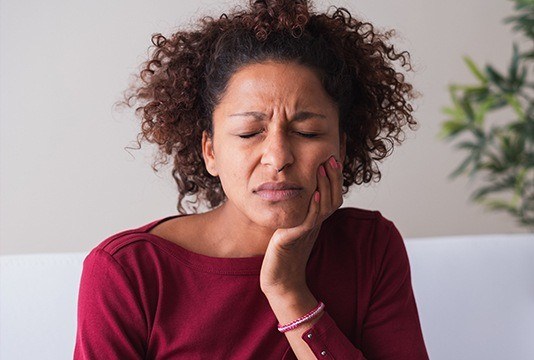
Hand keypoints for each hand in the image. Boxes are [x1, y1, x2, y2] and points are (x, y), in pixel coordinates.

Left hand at [259, 155, 343, 296]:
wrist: (280, 281)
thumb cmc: (283, 255)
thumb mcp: (293, 227)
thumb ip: (299, 212)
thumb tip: (299, 192)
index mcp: (316, 221)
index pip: (332, 196)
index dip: (334, 179)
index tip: (333, 158)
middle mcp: (315, 225)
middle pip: (333, 198)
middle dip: (333, 177)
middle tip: (331, 158)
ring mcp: (307, 232)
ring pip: (324, 207)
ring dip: (324, 186)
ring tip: (322, 168)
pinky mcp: (295, 239)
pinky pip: (309, 221)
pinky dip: (313, 207)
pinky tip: (312, 194)